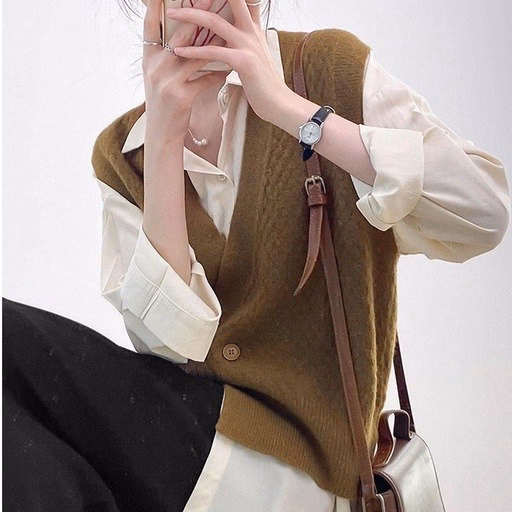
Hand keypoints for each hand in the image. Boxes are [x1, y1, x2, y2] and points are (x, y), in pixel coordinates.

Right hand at [142, 0, 228, 145]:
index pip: (150, 25)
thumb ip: (166, 55)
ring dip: (214, 44)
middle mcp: (155, 67)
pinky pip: (205, 79)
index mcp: (148, 59)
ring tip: (229, 31)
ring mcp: (167, 82)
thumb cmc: (164, 102)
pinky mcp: (181, 97)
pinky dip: (217, 73)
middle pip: (179, 35)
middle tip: (211, 0)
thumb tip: (182, 34)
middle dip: (196, 16)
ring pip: (195, 55)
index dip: (157, 5)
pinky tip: (228, 68)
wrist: (162, 133)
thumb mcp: (158, 76)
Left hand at [166, 0, 289, 121]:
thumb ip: (245, 41)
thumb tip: (229, 36)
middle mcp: (251, 31)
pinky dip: (194, 51)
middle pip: (231, 0)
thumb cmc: (264, 83)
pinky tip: (179, 51)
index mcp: (253, 28)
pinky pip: (214, 52)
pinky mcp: (243, 62)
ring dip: (190, 16)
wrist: (278, 103)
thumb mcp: (256, 55)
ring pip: (215, 22)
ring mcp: (248, 45)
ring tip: (172, 14)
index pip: (244, 0)